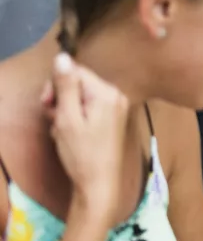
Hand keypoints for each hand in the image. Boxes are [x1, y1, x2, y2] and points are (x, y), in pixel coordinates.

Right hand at [43, 53, 129, 209]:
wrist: (99, 184)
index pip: (75, 71)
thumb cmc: (82, 153)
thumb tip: (62, 56)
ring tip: (63, 130)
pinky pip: (89, 108)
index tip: (47, 105)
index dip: (56, 85)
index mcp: (107, 93)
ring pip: (81, 97)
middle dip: (61, 99)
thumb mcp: (67, 117)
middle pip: (79, 83)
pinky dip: (76, 118)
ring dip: (65, 110)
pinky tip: (71, 134)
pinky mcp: (113, 119)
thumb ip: (65, 86)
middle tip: (54, 119)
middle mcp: (116, 95)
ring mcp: (116, 108)